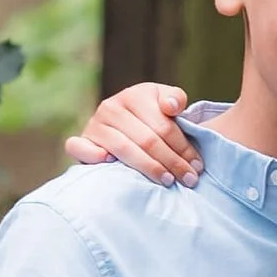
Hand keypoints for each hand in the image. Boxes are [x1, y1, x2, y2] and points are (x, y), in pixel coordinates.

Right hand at [62, 81, 200, 185]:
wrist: (123, 124)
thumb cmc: (151, 116)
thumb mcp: (165, 102)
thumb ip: (175, 99)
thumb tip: (172, 107)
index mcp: (134, 95)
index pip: (164, 127)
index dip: (183, 148)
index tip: (198, 166)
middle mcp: (111, 107)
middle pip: (147, 140)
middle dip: (172, 162)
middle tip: (189, 180)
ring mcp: (94, 124)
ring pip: (123, 148)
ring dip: (148, 167)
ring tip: (168, 181)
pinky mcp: (81, 140)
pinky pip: (79, 147)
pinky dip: (92, 155)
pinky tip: (109, 163)